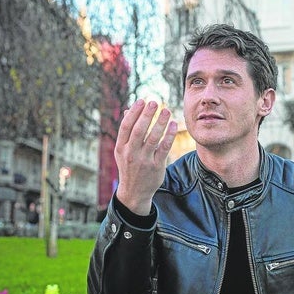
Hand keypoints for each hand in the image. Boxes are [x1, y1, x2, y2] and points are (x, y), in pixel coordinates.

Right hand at [115, 99, 177, 214]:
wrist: (134, 193)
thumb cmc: (129, 167)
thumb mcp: (123, 151)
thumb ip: (127, 131)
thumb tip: (130, 110)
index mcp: (121, 148)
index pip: (126, 127)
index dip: (134, 112)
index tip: (142, 100)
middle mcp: (131, 154)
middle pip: (139, 130)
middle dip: (147, 115)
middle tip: (154, 102)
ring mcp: (144, 161)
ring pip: (153, 138)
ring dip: (160, 123)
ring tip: (166, 110)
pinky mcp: (156, 166)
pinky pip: (164, 148)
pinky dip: (169, 135)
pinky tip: (173, 125)